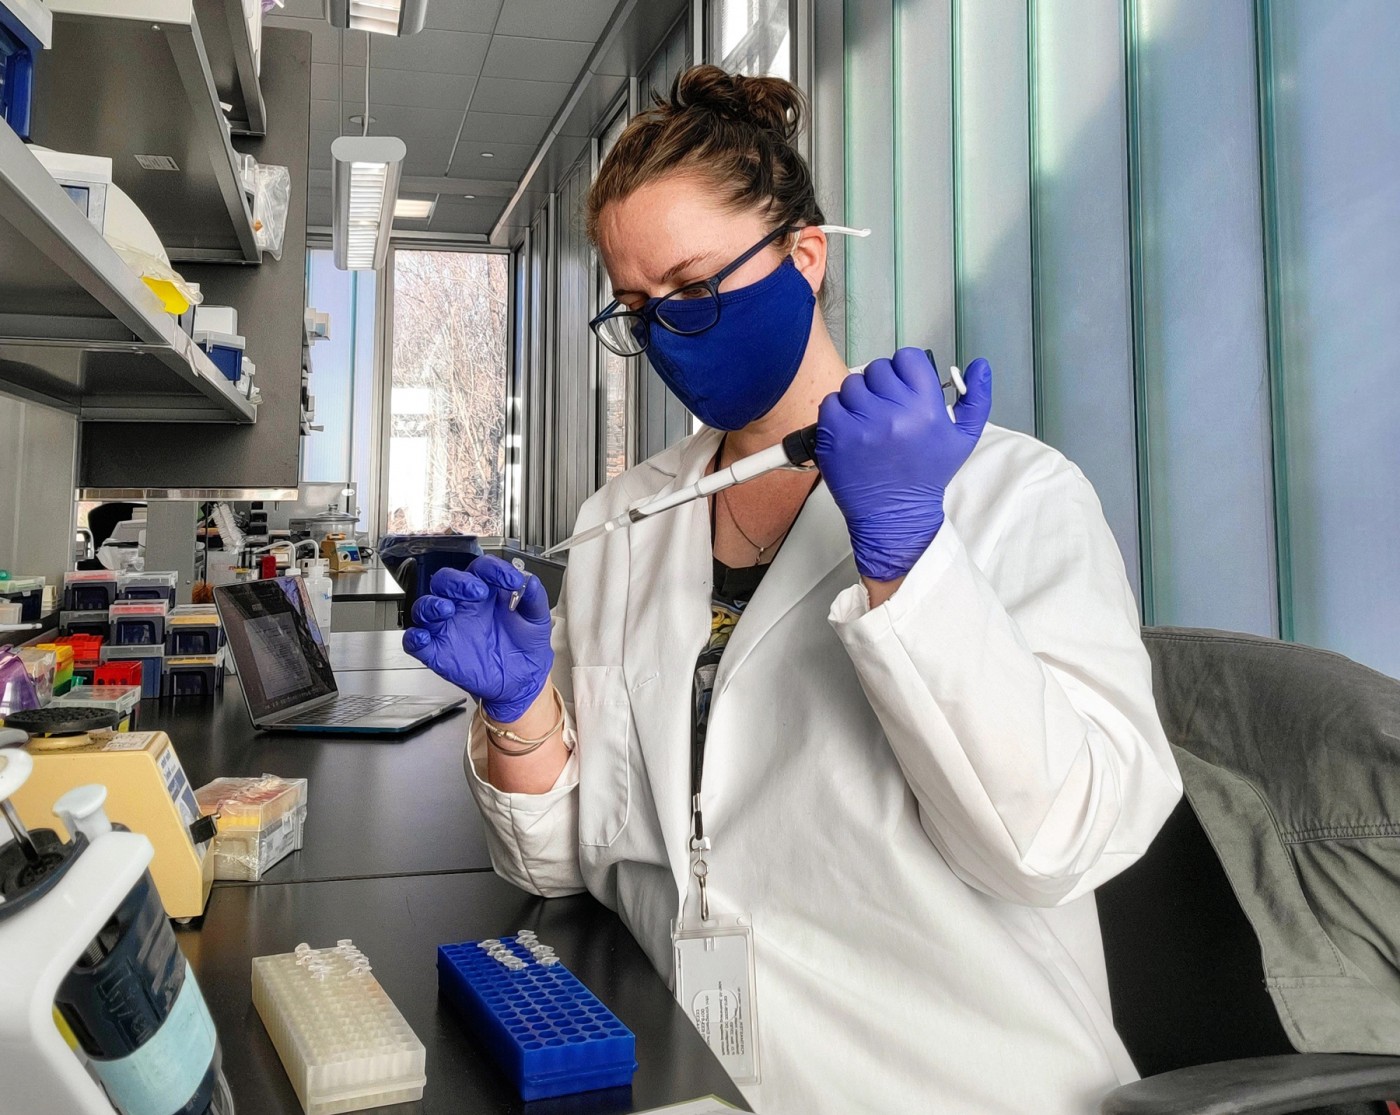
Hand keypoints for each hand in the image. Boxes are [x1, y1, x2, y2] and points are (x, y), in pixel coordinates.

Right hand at [402, 556, 552, 721]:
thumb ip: (534, 598)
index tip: (511, 580)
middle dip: (457, 582)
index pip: (480, 569)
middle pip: (445, 581)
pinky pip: (415, 642)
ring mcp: (448, 628)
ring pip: (425, 606)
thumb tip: (529, 580)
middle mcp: (463, 606)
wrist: (522, 681)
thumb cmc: (525, 646)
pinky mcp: (438, 651)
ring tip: (447, 608)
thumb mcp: (537, 620)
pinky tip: (423, 636)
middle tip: (477, 591)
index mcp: (485, 592)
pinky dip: (414, 637)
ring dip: (432, 604)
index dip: (493, 570)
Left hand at [815, 348, 991, 582]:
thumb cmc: (927, 475)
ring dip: (859, 398)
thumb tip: (980, 365)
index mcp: (926, 408)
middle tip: (886, 410)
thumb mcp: (963, 438)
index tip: (903, 388)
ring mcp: (861, 423)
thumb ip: (976, 398)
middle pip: (877, 369)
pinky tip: (852, 430)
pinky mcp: (834, 436)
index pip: (907, 358)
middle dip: (881, 385)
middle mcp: (893, 412)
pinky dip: (838, 413)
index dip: (904, 370)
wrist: (895, 515)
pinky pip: (830, 403)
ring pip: (852, 384)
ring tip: (869, 422)